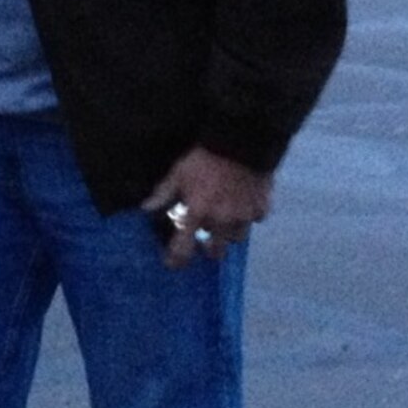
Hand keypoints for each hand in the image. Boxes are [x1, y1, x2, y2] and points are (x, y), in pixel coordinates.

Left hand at [141, 147, 272, 269]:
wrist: (241, 143)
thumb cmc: (204, 158)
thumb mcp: (178, 174)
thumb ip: (163, 194)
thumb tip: (144, 208)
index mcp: (198, 213)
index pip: (184, 247)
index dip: (177, 259)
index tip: (173, 264)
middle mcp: (221, 220)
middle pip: (216, 250)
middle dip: (209, 248)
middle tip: (205, 242)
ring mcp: (244, 216)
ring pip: (237, 238)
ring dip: (229, 233)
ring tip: (225, 222)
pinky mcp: (262, 207)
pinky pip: (256, 220)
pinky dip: (249, 216)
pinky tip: (244, 206)